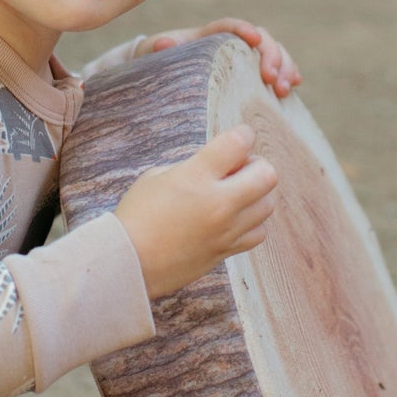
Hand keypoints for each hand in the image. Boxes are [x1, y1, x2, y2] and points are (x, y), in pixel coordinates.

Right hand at [115, 124, 279, 300]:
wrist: (129, 262)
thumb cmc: (136, 215)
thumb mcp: (156, 176)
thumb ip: (191, 167)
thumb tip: (216, 166)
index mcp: (197, 176)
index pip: (239, 142)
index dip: (243, 134)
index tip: (238, 138)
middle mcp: (218, 202)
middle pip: (267, 174)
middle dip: (256, 164)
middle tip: (239, 169)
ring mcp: (226, 230)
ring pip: (267, 204)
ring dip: (256, 194)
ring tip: (236, 194)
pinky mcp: (226, 250)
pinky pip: (258, 233)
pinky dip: (252, 222)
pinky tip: (234, 219)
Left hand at [145, 18, 300, 98]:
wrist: (162, 76)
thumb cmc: (159, 63)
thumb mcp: (153, 55)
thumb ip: (158, 48)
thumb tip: (163, 44)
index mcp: (209, 35)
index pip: (231, 26)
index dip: (244, 29)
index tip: (254, 40)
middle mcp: (232, 43)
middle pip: (261, 38)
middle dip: (272, 56)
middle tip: (272, 80)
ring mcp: (244, 59)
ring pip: (274, 52)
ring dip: (284, 67)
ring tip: (284, 89)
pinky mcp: (251, 75)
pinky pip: (276, 68)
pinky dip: (288, 72)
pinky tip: (294, 85)